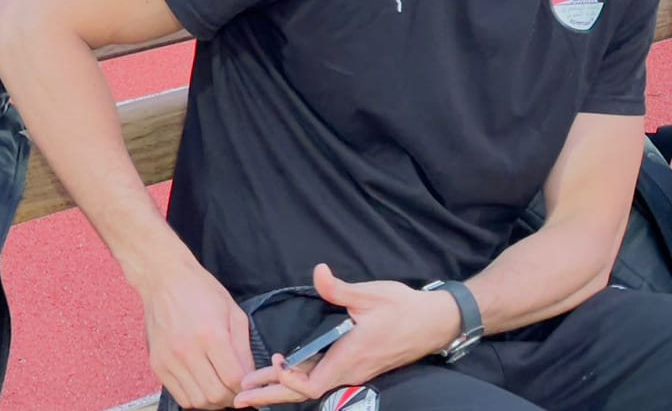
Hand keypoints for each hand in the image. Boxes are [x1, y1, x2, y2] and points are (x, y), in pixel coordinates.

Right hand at [138, 258, 254, 409]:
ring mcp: (169, 360)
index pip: (233, 378)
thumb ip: (243, 347)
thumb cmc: (202, 291)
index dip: (247, 387)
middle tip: (240, 392)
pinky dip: (195, 398)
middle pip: (214, 395)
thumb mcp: (233, 313)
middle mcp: (187, 351)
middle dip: (232, 398)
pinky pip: (179, 395)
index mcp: (211, 335)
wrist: (165, 280)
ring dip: (214, 402)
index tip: (253, 385)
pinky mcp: (157, 365)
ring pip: (196, 401)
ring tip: (223, 391)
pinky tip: (205, 386)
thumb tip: (251, 374)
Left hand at [233, 263, 461, 407]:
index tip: (269, 365)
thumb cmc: (404, 309)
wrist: (434, 322)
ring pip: (312, 387)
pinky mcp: (358, 366)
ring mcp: (354, 371)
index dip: (285, 380)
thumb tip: (319, 273)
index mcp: (349, 357)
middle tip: (237, 399)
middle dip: (271, 395)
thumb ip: (339, 289)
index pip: (309, 385)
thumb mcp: (371, 295)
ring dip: (282, 388)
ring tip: (253, 390)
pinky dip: (299, 381)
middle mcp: (349, 371)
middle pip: (303, 392)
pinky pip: (323, 380)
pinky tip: (285, 375)